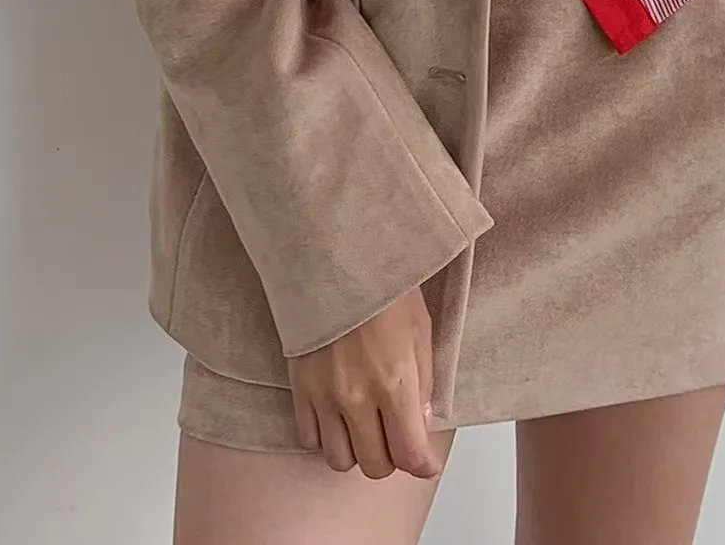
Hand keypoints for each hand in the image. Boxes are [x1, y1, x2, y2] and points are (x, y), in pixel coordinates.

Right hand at [287, 286, 441, 479]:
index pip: (410, 454)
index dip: (422, 464)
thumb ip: (423, 382)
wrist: (334, 258)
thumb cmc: (382, 285)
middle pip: (374, 465)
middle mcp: (358, 396)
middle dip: (390, 458)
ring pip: (339, 460)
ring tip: (364, 426)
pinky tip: (337, 415)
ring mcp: (324, 395)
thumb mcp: (419, 329)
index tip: (425, 460)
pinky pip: (309, 438)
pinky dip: (325, 437)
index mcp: (395, 382)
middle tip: (394, 435)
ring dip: (356, 451)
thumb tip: (422, 422)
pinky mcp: (300, 387)